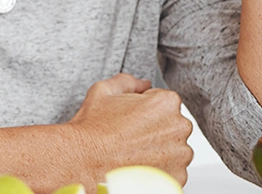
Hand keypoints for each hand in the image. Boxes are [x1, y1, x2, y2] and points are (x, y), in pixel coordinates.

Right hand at [66, 73, 193, 185]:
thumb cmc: (92, 131)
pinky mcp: (176, 179)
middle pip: (172, 127)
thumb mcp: (104, 91)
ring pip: (174, 151)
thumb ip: (129, 81)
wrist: (81, 163)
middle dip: (155, 131)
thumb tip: (143, 84)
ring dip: (159, 152)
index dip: (146, 111)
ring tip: (132, 154)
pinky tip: (137, 167)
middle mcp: (179, 128)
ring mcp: (180, 156)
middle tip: (130, 138)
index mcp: (166, 103)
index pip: (164, 104)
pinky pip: (172, 172)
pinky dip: (158, 172)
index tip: (132, 121)